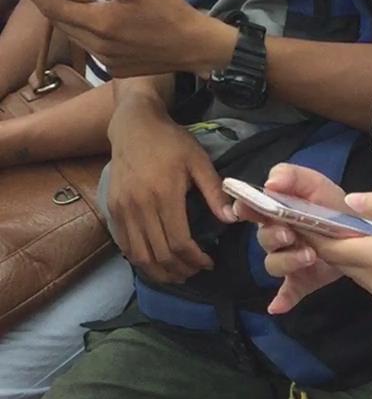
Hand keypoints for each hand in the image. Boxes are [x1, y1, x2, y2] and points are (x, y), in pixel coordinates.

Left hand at [21, 0, 234, 79]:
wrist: (195, 47)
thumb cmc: (169, 11)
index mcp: (100, 23)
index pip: (54, 7)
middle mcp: (98, 47)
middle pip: (61, 22)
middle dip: (50, 1)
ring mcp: (106, 62)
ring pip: (75, 36)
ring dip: (69, 16)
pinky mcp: (116, 70)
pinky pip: (91, 48)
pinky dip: (86, 31)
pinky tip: (98, 19)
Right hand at [107, 97, 229, 282]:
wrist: (133, 124)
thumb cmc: (171, 142)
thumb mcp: (199, 161)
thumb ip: (214, 192)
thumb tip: (232, 219)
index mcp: (164, 194)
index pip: (180, 242)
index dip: (196, 260)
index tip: (209, 263)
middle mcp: (139, 205)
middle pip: (160, 254)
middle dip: (181, 270)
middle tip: (195, 272)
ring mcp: (123, 209)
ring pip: (140, 256)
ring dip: (160, 272)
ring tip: (178, 273)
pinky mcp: (112, 209)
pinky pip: (126, 246)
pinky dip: (142, 260)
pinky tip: (156, 262)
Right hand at [236, 164, 350, 309]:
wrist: (362, 231)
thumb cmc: (332, 205)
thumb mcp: (315, 184)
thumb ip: (292, 176)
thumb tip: (270, 183)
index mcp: (276, 212)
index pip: (251, 210)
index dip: (244, 209)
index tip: (244, 209)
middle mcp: (277, 238)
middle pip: (263, 239)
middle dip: (274, 236)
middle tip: (291, 234)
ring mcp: (288, 261)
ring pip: (274, 264)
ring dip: (287, 261)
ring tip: (310, 256)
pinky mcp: (301, 280)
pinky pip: (287, 292)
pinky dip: (282, 300)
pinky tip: (277, 307)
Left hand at [261, 186, 371, 319]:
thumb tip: (351, 201)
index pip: (331, 248)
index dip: (311, 233)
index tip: (297, 217)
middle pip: (341, 263)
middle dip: (326, 243)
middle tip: (316, 220)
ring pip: (357, 274)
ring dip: (350, 255)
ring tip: (350, 233)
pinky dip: (370, 268)